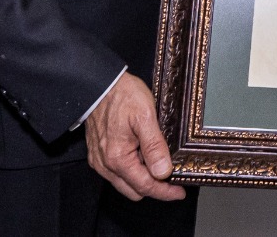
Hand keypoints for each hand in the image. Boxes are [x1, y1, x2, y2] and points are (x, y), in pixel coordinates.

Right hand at [83, 75, 185, 201]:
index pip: (145, 186)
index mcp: (117, 158)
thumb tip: (163, 171)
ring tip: (158, 163)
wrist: (100, 83)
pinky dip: (132, 171)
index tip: (179, 192)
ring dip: (143, 179)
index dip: (165, 192)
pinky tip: (143, 156)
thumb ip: (154, 146)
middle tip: (172, 177)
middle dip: (154, 188)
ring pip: (125, 184)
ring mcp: (99, 161)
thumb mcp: (145, 116)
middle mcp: (105, 165)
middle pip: (134, 191)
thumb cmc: (122, 96)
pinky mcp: (97, 155)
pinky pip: (117, 173)